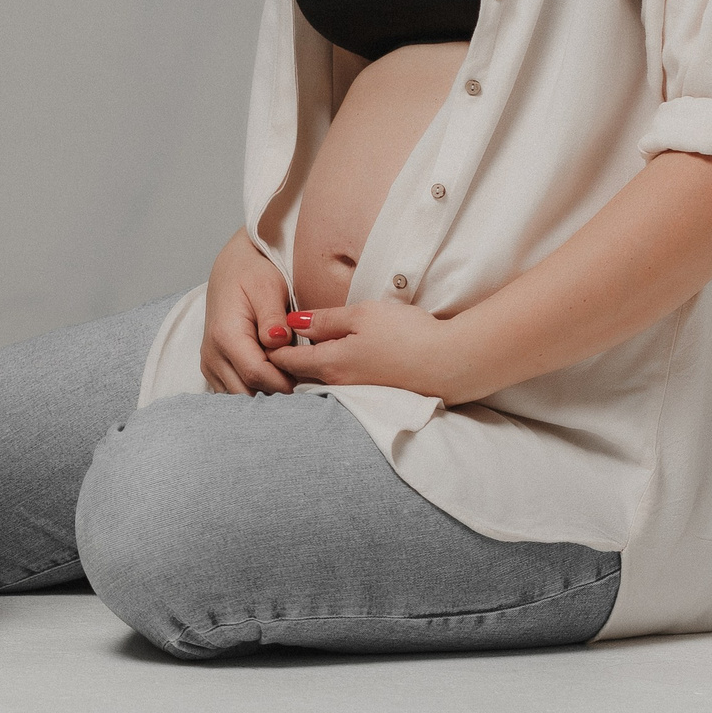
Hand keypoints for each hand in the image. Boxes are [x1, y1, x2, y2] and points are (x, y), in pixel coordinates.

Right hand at [201, 230, 295, 395]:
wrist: (231, 270)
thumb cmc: (253, 275)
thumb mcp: (268, 286)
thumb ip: (273, 316)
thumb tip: (279, 340)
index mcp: (226, 335)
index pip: (257, 374)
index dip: (285, 380)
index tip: (307, 374)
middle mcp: (212, 354)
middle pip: (248, 392)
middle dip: (277, 391)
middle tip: (302, 377)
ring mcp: (210, 364)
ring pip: (240, 397)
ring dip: (265, 393)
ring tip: (288, 375)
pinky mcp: (213, 369)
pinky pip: (234, 392)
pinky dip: (254, 391)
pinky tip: (273, 376)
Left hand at [269, 302, 473, 401]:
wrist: (455, 362)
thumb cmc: (408, 334)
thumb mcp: (362, 315)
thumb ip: (324, 320)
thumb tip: (290, 324)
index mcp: (330, 364)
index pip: (284, 361)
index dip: (268, 349)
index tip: (257, 338)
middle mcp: (339, 385)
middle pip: (298, 378)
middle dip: (280, 367)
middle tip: (265, 351)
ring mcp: (357, 395)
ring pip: (319, 385)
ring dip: (304, 374)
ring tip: (293, 359)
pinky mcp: (375, 397)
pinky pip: (340, 390)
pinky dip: (329, 380)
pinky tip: (334, 367)